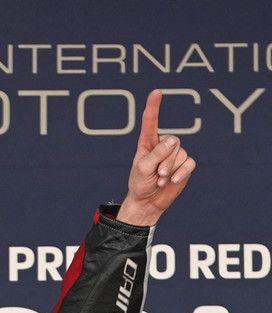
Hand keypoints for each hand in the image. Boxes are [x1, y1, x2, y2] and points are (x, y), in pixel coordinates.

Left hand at [117, 89, 196, 225]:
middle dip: (165, 160)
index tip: (157, 92)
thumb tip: (174, 140)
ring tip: (160, 179)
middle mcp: (162, 145)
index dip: (154, 107)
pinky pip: (189, 163)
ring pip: (181, 153)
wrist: (148, 202)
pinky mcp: (185, 165)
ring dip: (170, 169)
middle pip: (173, 141)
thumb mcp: (142, 168)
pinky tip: (173, 181)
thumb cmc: (140, 184)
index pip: (151, 122)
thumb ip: (156, 154)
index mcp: (147, 143)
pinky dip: (181, 173)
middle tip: (156, 174)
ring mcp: (175, 155)